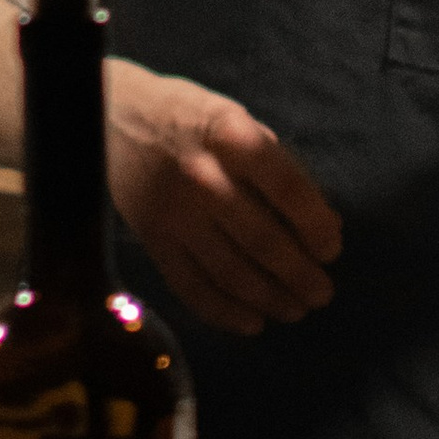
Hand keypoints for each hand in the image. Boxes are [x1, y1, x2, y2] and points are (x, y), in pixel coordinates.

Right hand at [104, 65, 340, 336]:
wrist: (108, 116)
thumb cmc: (189, 118)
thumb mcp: (237, 122)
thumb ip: (282, 169)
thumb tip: (327, 226)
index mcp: (230, 136)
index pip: (287, 188)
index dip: (316, 226)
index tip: (330, 250)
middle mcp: (201, 176)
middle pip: (262, 240)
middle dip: (300, 275)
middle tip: (322, 293)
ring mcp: (173, 212)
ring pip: (230, 271)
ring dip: (270, 299)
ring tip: (295, 310)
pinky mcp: (151, 239)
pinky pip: (191, 286)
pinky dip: (225, 312)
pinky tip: (252, 322)